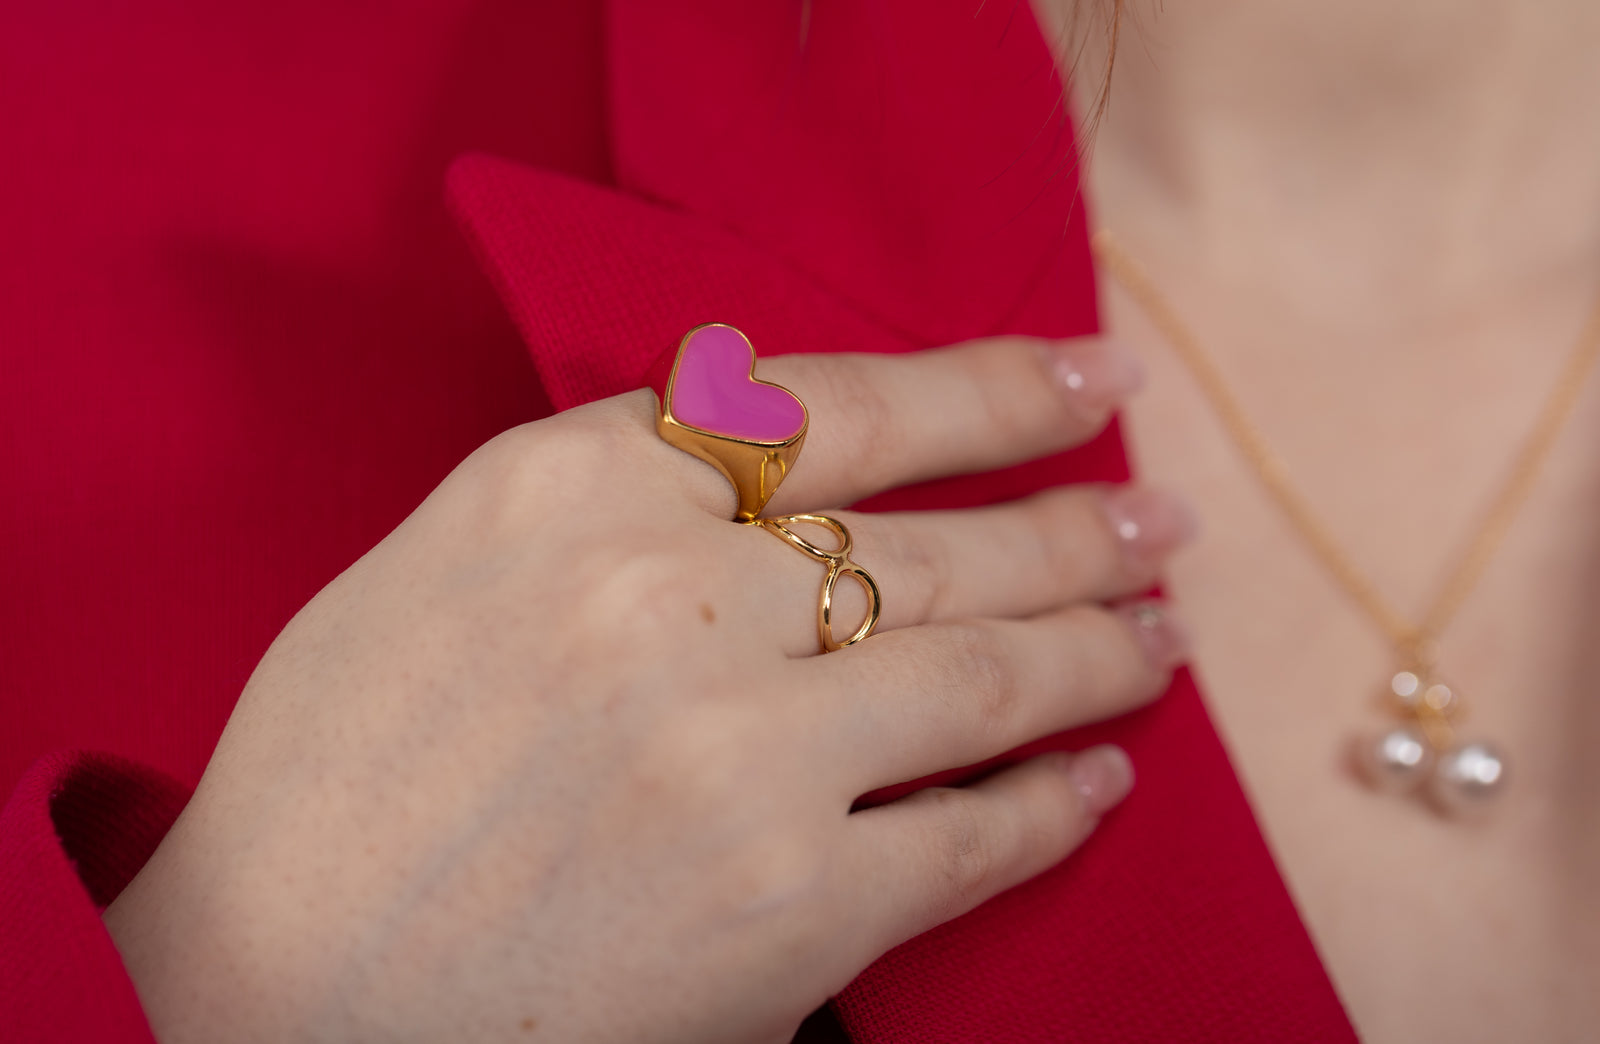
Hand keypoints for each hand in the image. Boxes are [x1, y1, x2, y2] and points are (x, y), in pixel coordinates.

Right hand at [103, 334, 1191, 1043]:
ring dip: (1098, 650)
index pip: (839, 404)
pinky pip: (975, 834)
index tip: (1088, 376)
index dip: (994, 386)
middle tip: (1161, 522)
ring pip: (988, 674)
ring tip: (1158, 632)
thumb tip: (794, 462)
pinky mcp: (790, 905)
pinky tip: (1099, 772)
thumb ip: (614, 489)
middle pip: (940, 539)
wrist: (266, 991)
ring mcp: (742, 752)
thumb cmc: (342, 774)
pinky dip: (1056, 800)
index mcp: (571, 485)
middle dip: (1078, 528)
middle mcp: (669, 596)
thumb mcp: (450, 562)